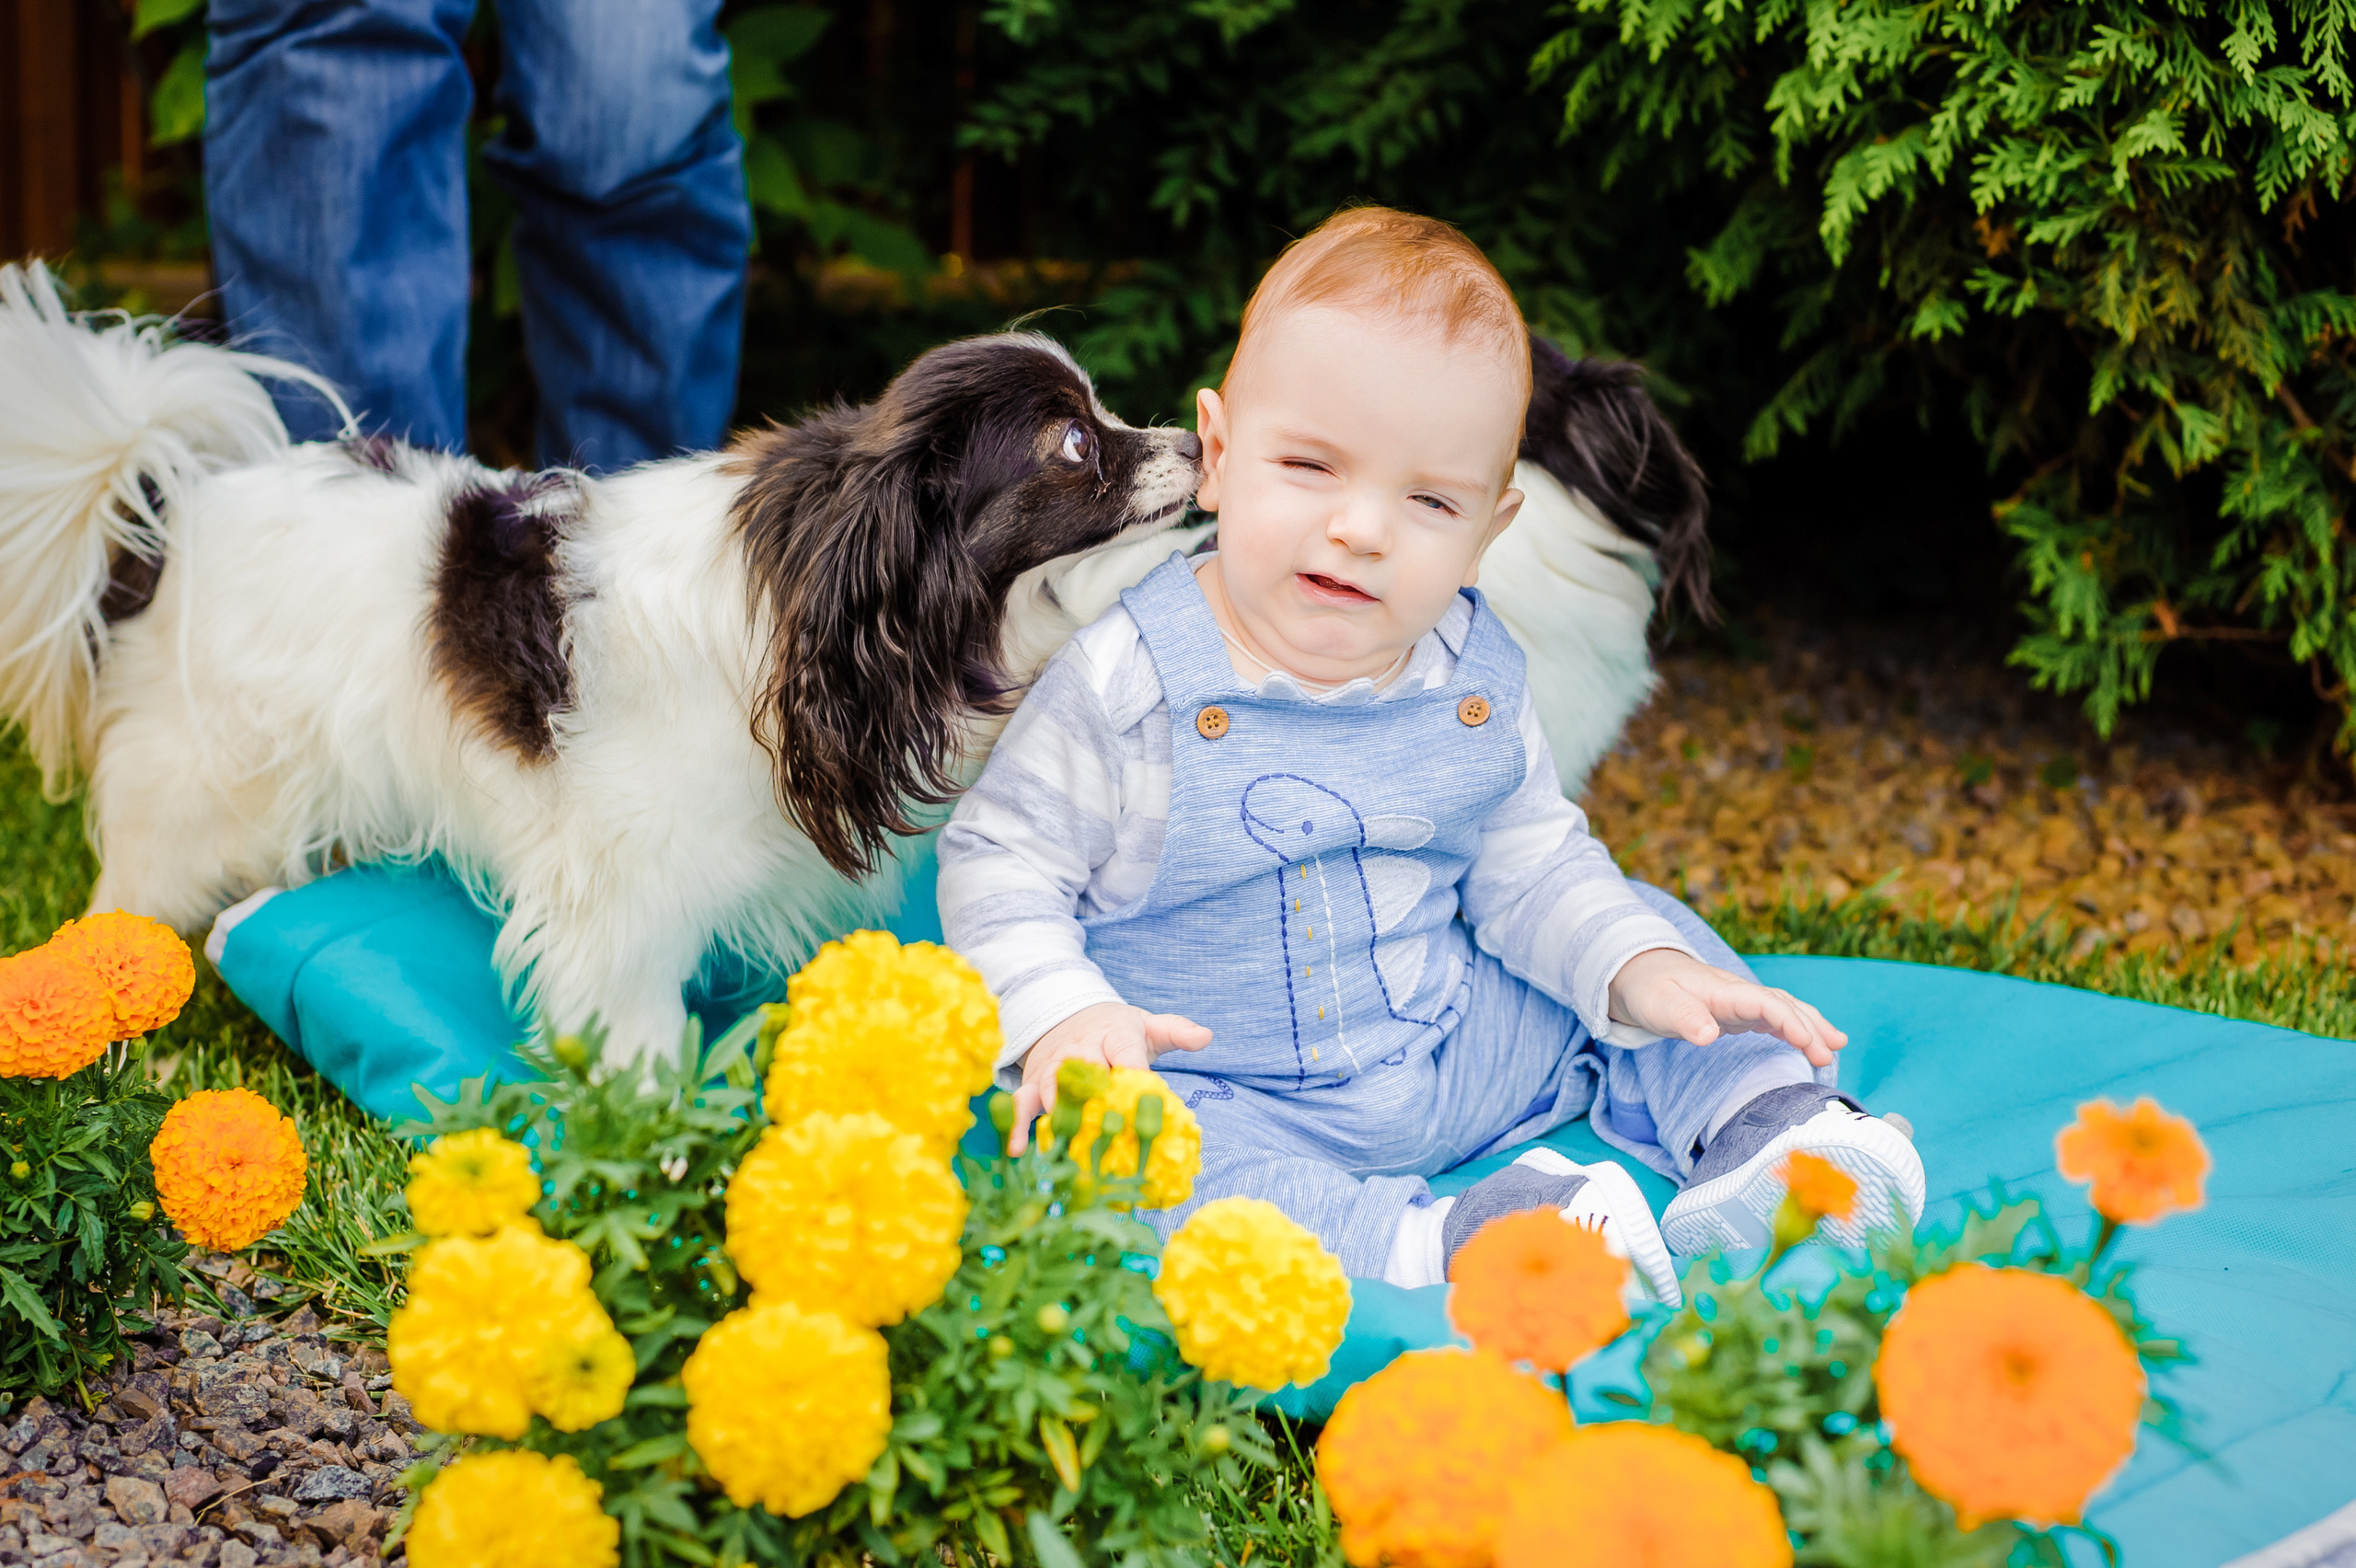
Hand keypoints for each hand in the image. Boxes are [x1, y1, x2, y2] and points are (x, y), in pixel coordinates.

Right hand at [1006, 1001, 1211, 1153]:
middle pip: (1088, 1075)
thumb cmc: (1115, 1030)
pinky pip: (1023, 1103)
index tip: (1144, 1100)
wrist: (1066, 1015)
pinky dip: (1019, 1125)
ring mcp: (1054, 1067)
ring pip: (1055, 1092)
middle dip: (1097, 1105)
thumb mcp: (1147, 1025)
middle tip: (1109, 1137)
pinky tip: (1019, 1150)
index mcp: (1115, 1035)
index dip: (1133, 1073)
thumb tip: (1207, 1036)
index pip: (1126, 1052)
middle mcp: (1081, 1050)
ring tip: (1074, 1153)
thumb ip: (1176, 1031)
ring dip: (1063, 1121)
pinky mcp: (1035, 1083)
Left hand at [1606, 948, 1847, 1066]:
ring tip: (1837, 1045)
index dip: (1790, 1022)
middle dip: (1810, 1027)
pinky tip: (1808, 1042)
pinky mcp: (1735, 1012)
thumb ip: (1684, 1018)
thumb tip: (1709, 1035)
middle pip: (1783, 1005)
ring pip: (1783, 1009)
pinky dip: (1793, 1028)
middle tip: (1830, 1054)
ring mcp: (1738, 1001)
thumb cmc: (1647, 988)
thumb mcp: (1659, 1005)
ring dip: (1810, 1025)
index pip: (1766, 1003)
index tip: (1809, 1044)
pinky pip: (1772, 1018)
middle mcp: (1737, 993)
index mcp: (1724, 990)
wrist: (1636, 973)